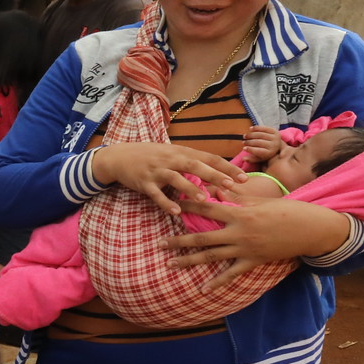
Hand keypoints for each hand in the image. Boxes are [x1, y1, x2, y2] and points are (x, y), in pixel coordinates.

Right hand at [88, 141, 242, 214]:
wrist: (120, 156)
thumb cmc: (151, 156)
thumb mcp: (173, 154)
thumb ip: (193, 161)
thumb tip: (219, 171)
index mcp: (182, 152)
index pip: (209, 158)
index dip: (227, 167)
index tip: (244, 177)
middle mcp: (171, 159)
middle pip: (196, 166)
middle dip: (214, 175)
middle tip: (231, 185)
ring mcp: (157, 171)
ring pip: (176, 179)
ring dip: (190, 189)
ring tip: (204, 199)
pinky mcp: (144, 183)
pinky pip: (156, 194)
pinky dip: (166, 203)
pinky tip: (176, 211)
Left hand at [164, 196, 352, 288]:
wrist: (312, 229)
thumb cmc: (289, 210)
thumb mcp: (262, 200)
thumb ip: (237, 198)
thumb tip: (216, 188)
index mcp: (240, 213)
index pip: (208, 208)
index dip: (188, 205)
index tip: (172, 204)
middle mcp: (239, 232)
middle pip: (202, 237)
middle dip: (179, 241)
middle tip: (158, 243)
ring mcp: (245, 249)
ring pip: (211, 256)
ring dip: (189, 261)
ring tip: (170, 264)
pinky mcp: (253, 261)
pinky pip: (231, 274)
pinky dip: (217, 283)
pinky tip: (203, 290)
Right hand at [241, 124, 282, 163]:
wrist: (277, 145)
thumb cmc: (265, 152)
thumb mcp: (259, 158)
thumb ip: (251, 159)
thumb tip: (243, 159)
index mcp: (270, 153)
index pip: (259, 151)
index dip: (250, 149)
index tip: (243, 148)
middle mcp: (275, 145)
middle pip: (259, 142)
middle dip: (249, 142)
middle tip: (243, 142)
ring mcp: (276, 137)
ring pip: (261, 135)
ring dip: (251, 135)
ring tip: (245, 136)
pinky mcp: (275, 131)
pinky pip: (264, 128)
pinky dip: (256, 128)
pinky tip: (250, 129)